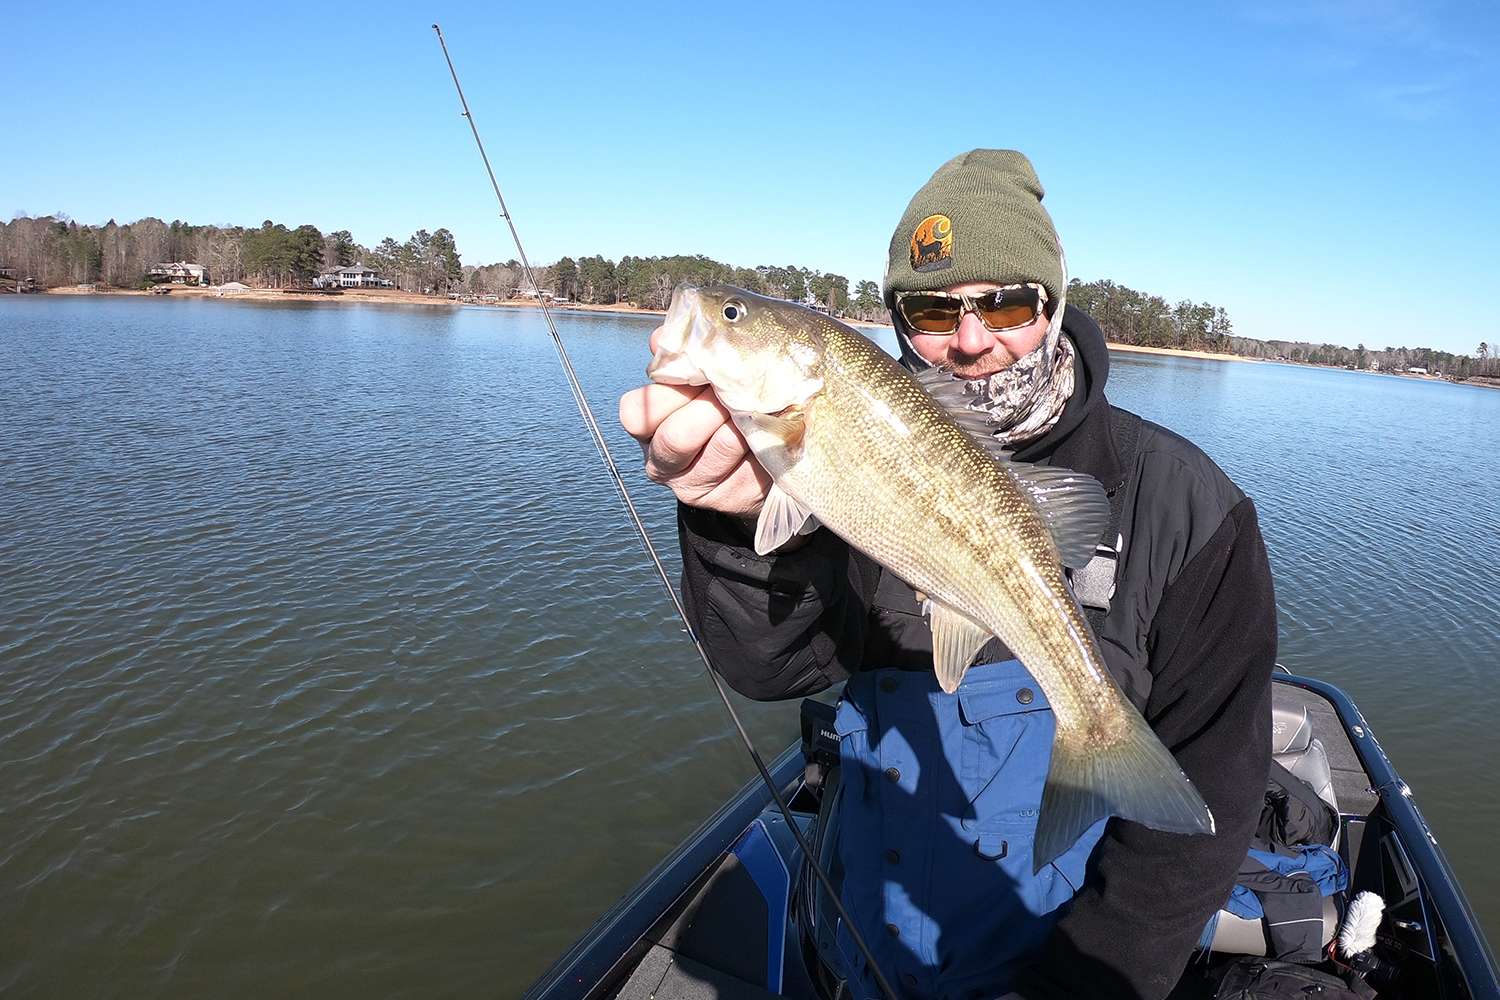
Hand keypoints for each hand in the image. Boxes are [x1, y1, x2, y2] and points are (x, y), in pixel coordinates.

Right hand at [619, 326, 770, 516]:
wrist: (754, 452)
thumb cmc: (719, 404)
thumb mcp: (696, 379)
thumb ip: (681, 355)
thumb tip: (663, 336)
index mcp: (647, 428)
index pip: (636, 413)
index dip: (668, 390)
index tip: (698, 372)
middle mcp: (662, 463)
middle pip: (676, 436)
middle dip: (711, 406)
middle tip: (735, 387)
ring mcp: (695, 486)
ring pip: (720, 448)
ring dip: (745, 418)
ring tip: (761, 400)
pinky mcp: (731, 497)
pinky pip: (752, 465)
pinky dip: (767, 437)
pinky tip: (775, 423)